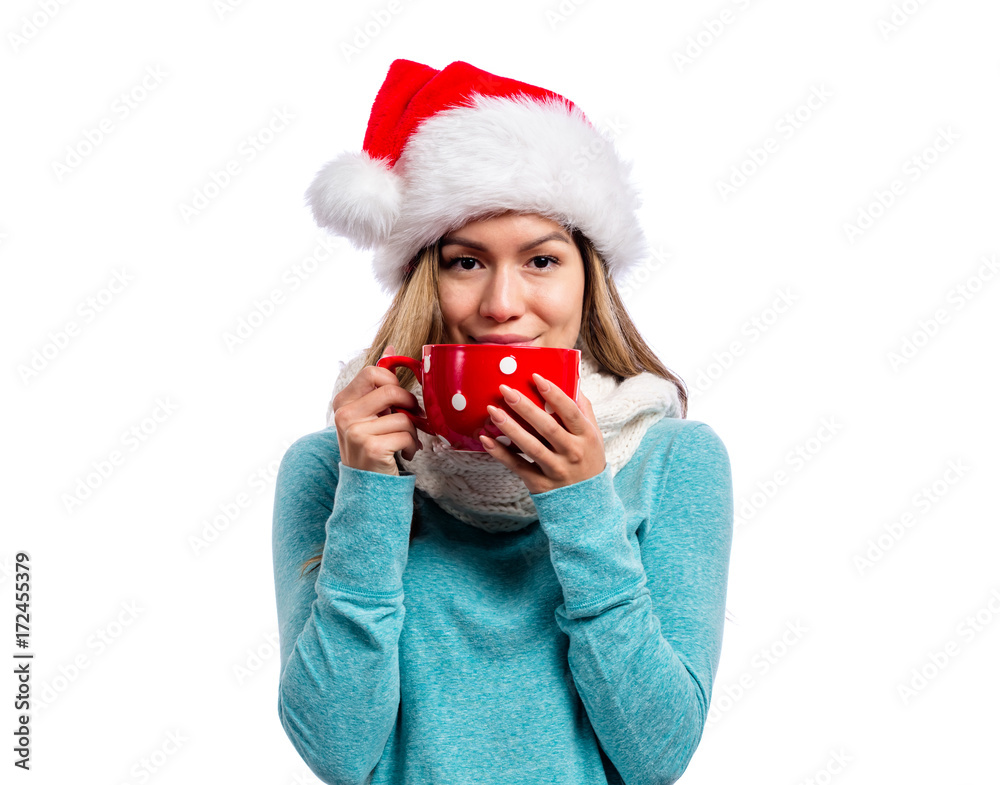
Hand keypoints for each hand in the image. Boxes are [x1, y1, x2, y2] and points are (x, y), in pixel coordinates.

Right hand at [332, 345, 422, 475]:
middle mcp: (344, 414)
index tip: (399, 400)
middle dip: (410, 404)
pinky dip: (413, 446)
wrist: (365, 487)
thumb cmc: (371, 445)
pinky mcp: (372, 447)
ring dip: (413, 431)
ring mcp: (356, 431)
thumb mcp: (369, 413)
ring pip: (403, 416)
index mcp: (343, 401)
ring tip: (406, 442)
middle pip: (391, 390)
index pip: (373, 372)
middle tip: (412, 419)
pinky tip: (405, 454)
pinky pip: (407, 435)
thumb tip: (392, 347)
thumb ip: (378, 382)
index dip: (394, 383)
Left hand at [478, 373, 605, 493]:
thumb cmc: (588, 461)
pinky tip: (486, 440)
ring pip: (530, 446)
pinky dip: (500, 454)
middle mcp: (572, 453)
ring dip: (510, 428)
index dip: (554, 394)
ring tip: (492, 411)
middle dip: (525, 407)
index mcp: (586, 437)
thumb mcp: (595, 437)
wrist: (588, 503)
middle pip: (547, 427)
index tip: (536, 377)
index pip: (570, 412)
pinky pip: (517, 466)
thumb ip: (584, 411)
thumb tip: (573, 381)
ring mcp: (556, 470)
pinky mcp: (540, 484)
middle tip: (506, 390)